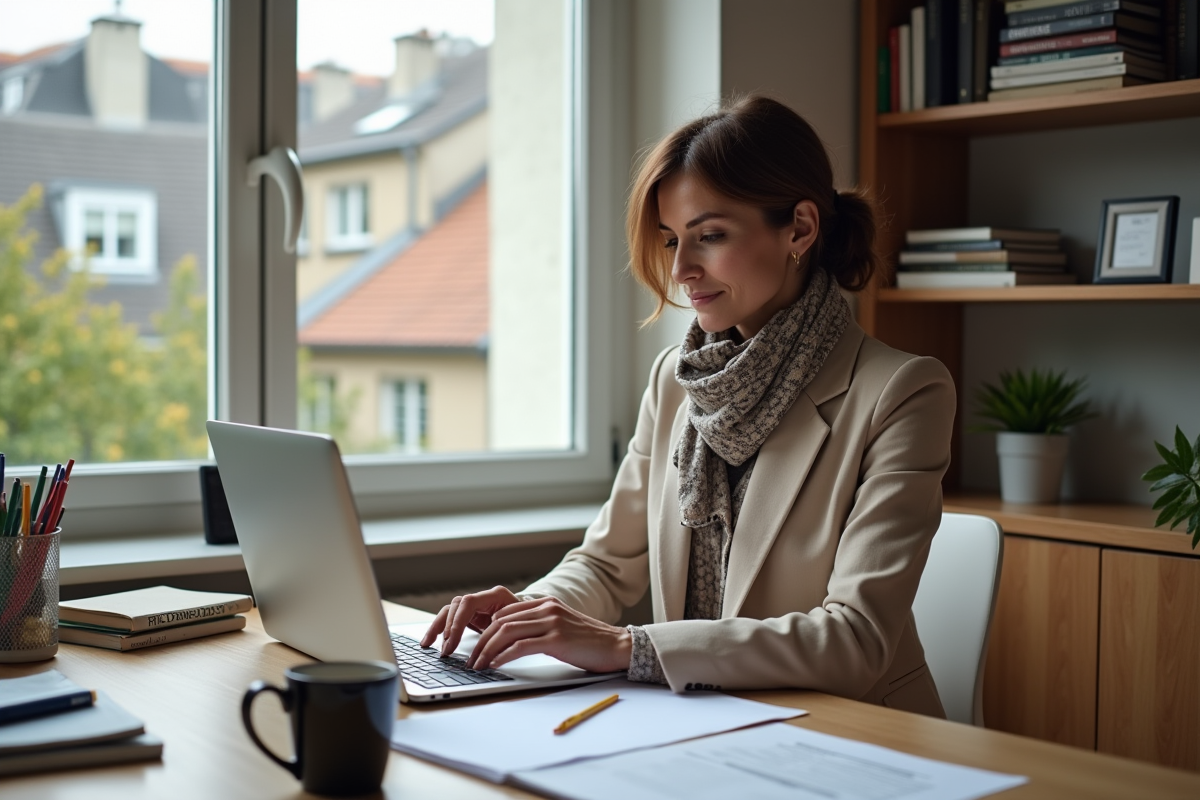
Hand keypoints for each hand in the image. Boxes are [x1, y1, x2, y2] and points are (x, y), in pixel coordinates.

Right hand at [419, 586, 520, 654]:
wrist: (532, 621)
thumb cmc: (527, 625)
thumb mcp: (519, 630)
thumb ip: (505, 637)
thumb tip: (492, 654)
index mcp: (497, 596)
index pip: (469, 603)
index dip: (458, 623)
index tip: (451, 642)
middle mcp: (484, 597)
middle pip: (457, 605)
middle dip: (448, 628)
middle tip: (445, 650)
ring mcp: (476, 605)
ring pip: (450, 610)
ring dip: (438, 627)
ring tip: (430, 644)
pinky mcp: (471, 615)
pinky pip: (451, 618)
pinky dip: (440, 629)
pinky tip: (430, 640)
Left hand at [465, 596, 631, 673]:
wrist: (618, 646)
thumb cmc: (590, 642)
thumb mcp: (562, 626)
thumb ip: (541, 626)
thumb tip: (512, 640)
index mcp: (547, 603)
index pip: (505, 613)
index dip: (486, 630)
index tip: (476, 646)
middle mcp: (547, 608)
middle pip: (501, 622)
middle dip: (480, 642)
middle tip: (471, 659)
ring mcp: (552, 622)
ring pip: (506, 632)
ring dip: (486, 650)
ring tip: (478, 665)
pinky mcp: (556, 640)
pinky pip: (520, 646)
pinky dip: (503, 656)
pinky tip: (495, 664)